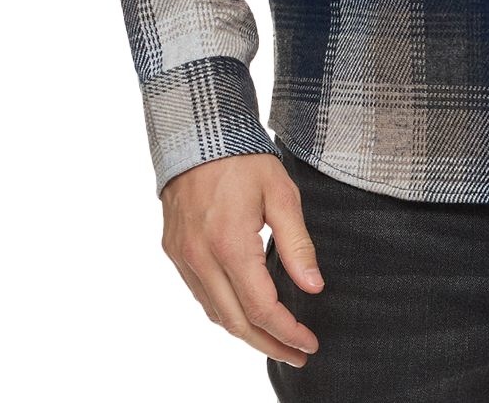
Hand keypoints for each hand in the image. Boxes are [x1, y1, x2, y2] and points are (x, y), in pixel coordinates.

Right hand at [160, 152, 323, 366]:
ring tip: (276, 340)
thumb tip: (314, 287)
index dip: (288, 332)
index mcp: (230, 245)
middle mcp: (200, 259)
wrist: (198, 133)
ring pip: (215, 314)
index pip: (262, 309)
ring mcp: (182, 257)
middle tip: (298, 354)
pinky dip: (223, 312)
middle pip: (236, 323)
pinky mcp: (174, 252)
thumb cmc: (245, 159)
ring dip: (246, 334)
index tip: (310, 342)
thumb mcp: (282, 194)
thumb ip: (298, 244)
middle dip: (270, 345)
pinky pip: (200, 296)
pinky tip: (244, 313)